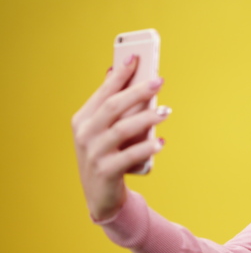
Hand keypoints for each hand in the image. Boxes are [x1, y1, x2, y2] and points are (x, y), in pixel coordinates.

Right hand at [72, 55, 169, 220]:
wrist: (101, 196)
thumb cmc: (107, 155)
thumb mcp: (105, 130)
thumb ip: (112, 105)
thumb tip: (119, 71)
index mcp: (83, 119)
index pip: (103, 92)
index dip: (119, 74)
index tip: (136, 56)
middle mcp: (85, 134)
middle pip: (113, 107)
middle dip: (137, 91)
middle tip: (159, 81)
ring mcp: (93, 153)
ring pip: (121, 130)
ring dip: (146, 118)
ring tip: (166, 110)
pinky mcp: (105, 171)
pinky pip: (129, 156)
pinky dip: (146, 148)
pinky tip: (161, 142)